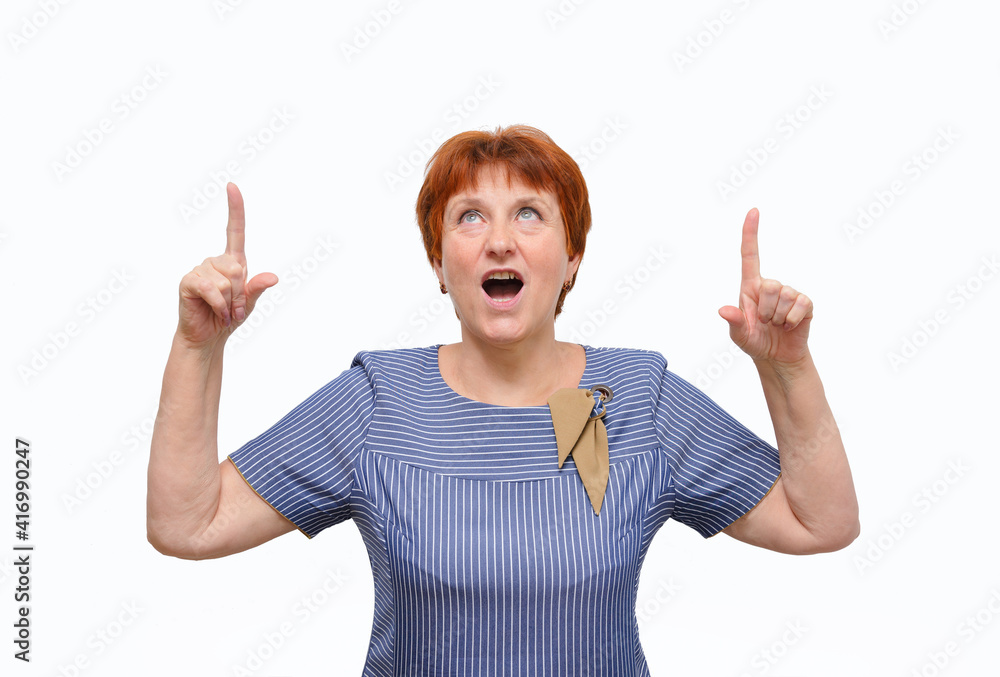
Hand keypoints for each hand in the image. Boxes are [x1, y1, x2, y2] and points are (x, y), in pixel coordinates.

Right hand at [176, 183, 277, 349]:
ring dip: (230, 301)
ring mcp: (200, 270)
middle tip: (235, 308)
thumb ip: (257, 288)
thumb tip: (272, 277)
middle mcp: (215, 261)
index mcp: (232, 262)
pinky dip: (219, 304)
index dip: (235, 208)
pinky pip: (212, 288)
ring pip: (226, 280)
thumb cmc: (229, 317)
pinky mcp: (189, 282)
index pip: (234, 230)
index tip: (232, 186)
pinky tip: (216, 312)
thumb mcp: (249, 303)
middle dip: (241, 293)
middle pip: (238, 267)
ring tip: (224, 311)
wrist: (208, 337)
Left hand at [718, 208, 812, 367]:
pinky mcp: (804, 304)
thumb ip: (734, 322)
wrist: (776, 357)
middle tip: (764, 322)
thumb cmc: (754, 342)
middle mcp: (770, 286)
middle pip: (769, 285)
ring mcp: (789, 294)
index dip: (751, 233)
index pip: (749, 255)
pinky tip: (789, 327)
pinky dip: (792, 320)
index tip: (753, 211)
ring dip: (777, 317)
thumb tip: (723, 311)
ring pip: (784, 296)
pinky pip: (800, 305)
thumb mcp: (739, 335)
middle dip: (764, 309)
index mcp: (750, 287)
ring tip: (776, 325)